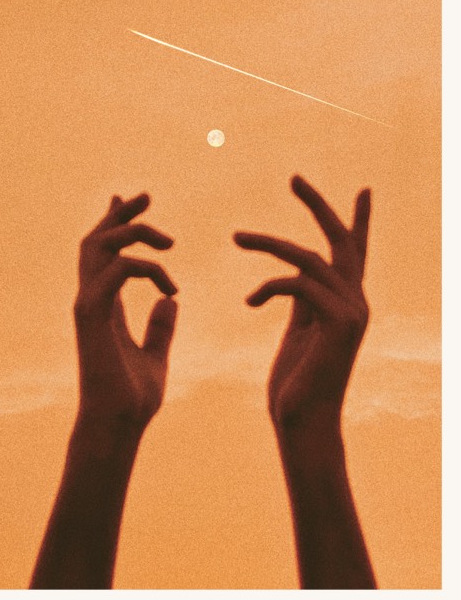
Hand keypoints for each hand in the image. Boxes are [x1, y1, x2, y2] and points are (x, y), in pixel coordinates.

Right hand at [74, 193, 178, 431]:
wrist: (119, 425)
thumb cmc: (133, 399)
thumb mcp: (156, 356)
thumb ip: (160, 327)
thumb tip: (171, 301)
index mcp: (104, 305)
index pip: (105, 253)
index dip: (116, 223)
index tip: (130, 200)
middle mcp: (91, 299)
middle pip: (95, 240)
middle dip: (119, 214)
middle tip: (147, 196)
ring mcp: (88, 305)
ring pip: (98, 247)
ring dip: (131, 234)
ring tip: (169, 243)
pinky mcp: (92, 316)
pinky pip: (115, 273)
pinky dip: (143, 269)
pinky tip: (170, 286)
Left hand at [234, 175, 370, 432]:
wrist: (301, 422)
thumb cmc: (295, 382)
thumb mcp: (297, 332)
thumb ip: (300, 302)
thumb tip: (293, 276)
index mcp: (346, 303)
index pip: (354, 253)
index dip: (357, 221)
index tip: (363, 190)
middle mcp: (356, 303)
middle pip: (341, 241)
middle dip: (319, 206)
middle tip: (294, 177)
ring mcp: (352, 313)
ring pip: (309, 258)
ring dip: (268, 244)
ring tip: (236, 237)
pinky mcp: (338, 324)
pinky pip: (298, 284)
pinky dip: (269, 285)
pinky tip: (249, 301)